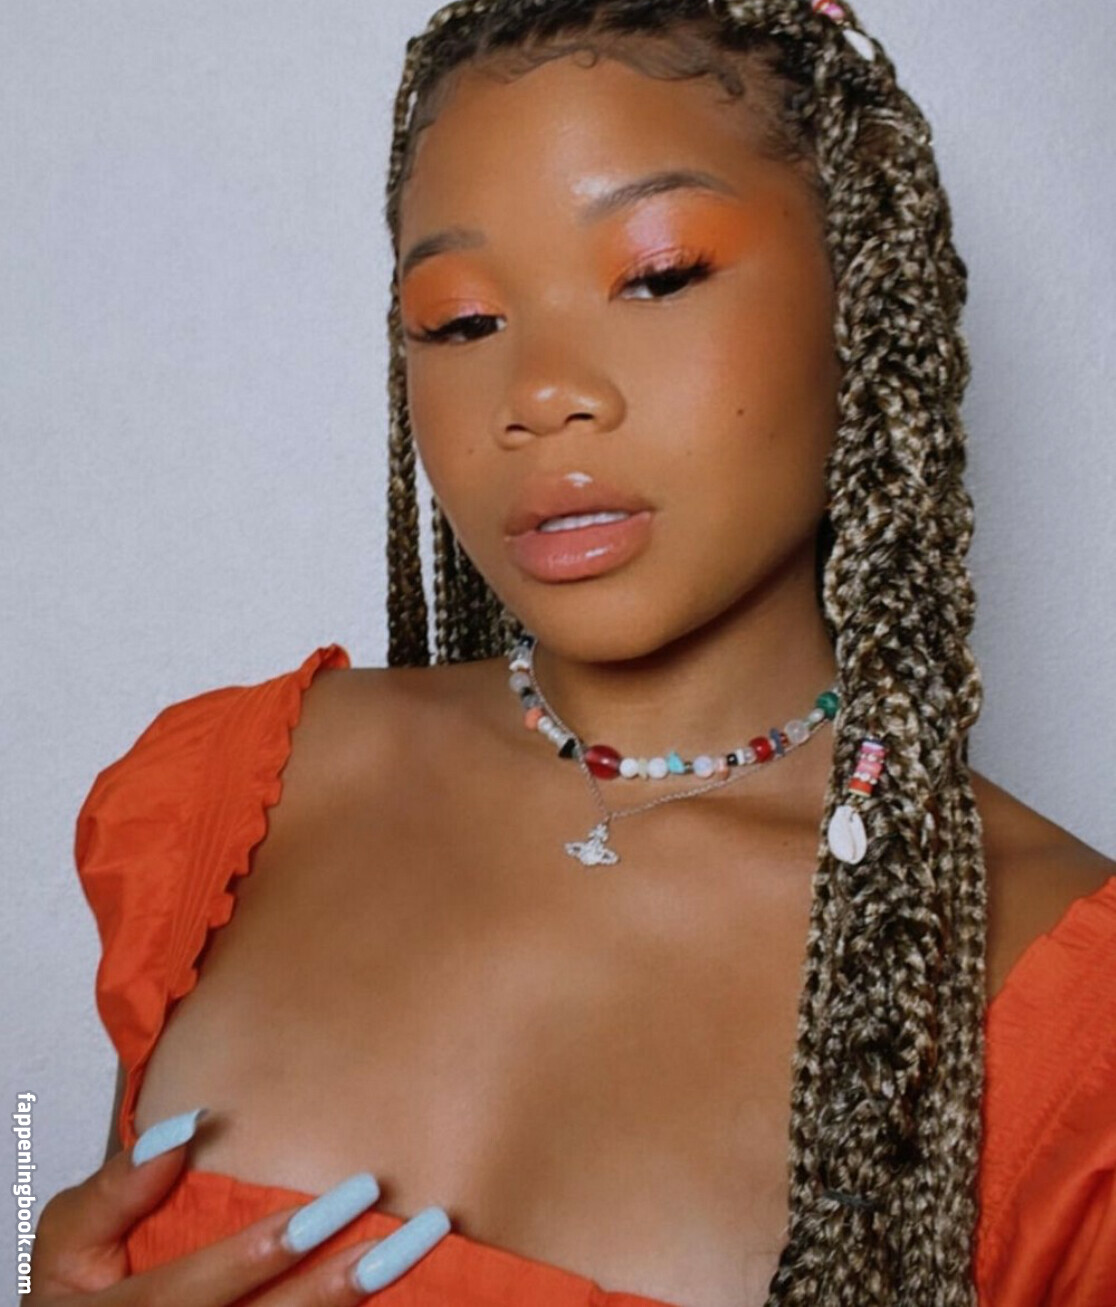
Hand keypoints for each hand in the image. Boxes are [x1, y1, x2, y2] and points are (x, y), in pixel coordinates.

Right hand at [23, 1107, 450, 1305]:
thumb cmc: (80, 1294)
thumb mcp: (69, 1242)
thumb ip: (116, 1190)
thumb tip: (183, 1129)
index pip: (190, 1292)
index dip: (257, 1253)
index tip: (344, 1199)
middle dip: (328, 1289)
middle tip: (399, 1236)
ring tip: (406, 1260)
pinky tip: (396, 1298)